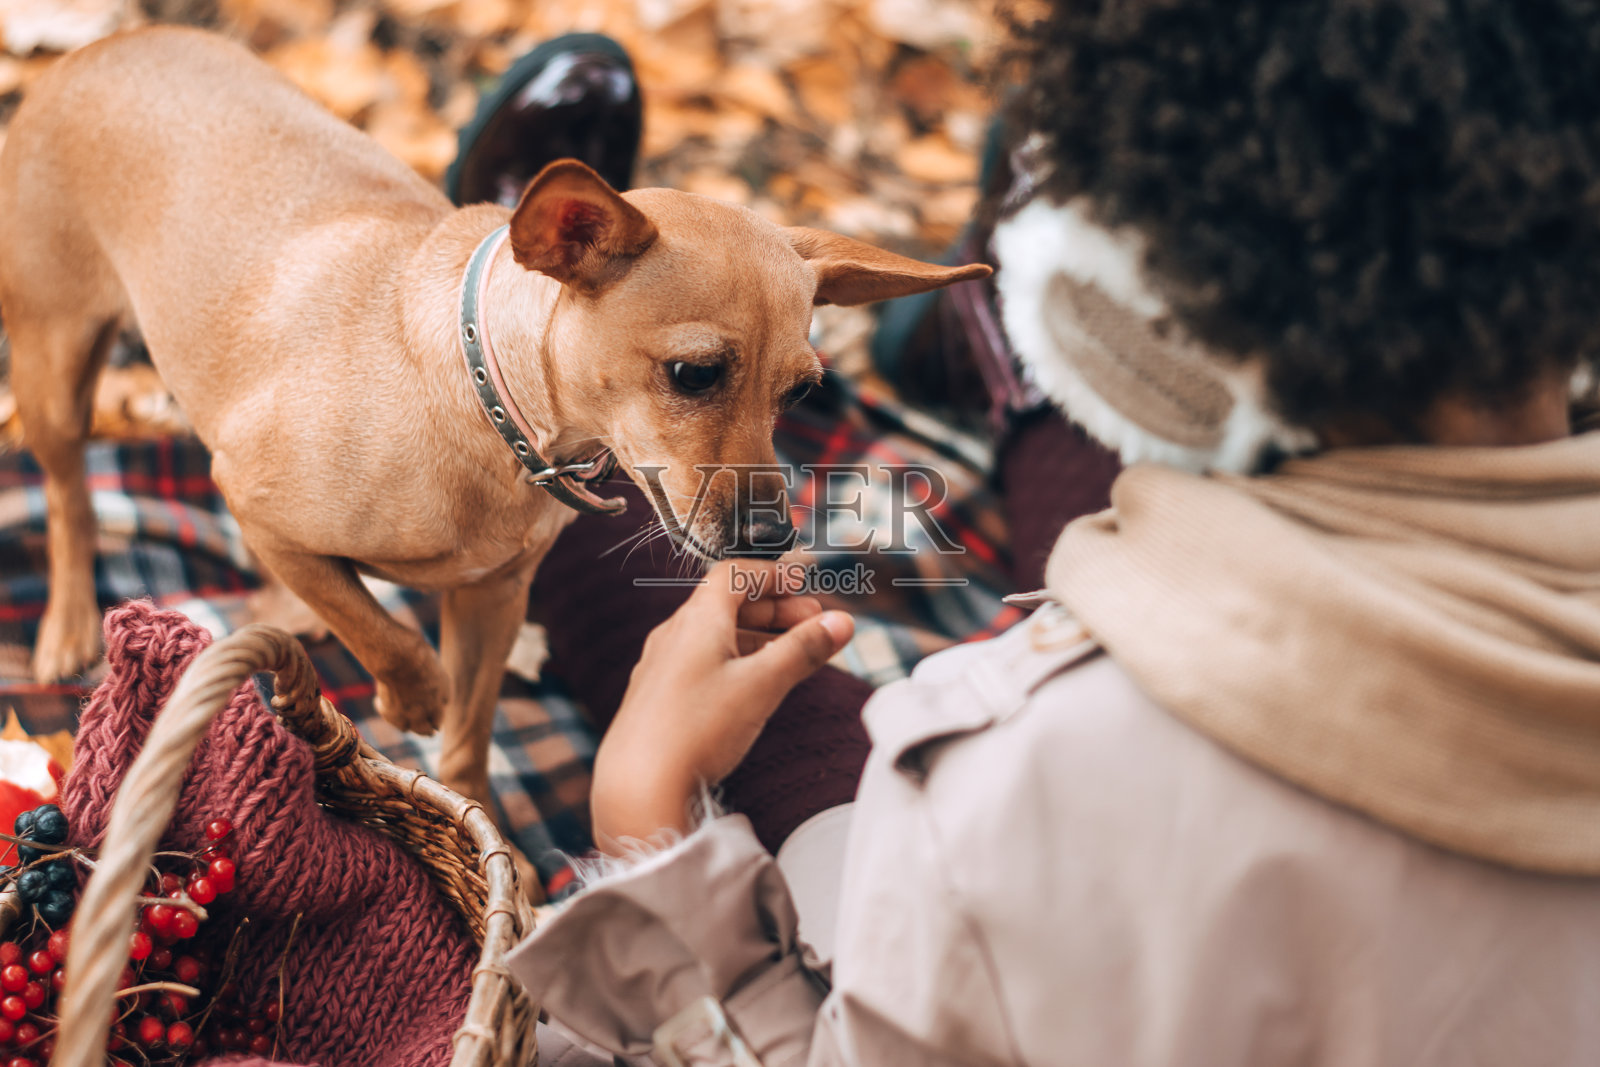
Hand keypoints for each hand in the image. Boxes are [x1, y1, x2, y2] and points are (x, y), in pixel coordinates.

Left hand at [591, 560, 854, 850]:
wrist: (638, 786)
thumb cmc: (696, 729)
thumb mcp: (762, 685)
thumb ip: (802, 650)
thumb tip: (840, 623)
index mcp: (697, 620)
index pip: (735, 574)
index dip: (772, 575)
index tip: (802, 584)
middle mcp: (675, 635)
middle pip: (728, 605)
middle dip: (774, 610)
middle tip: (812, 624)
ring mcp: (663, 666)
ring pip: (716, 637)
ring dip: (756, 637)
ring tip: (791, 653)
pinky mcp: (659, 697)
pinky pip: (702, 663)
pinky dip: (734, 661)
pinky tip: (752, 684)